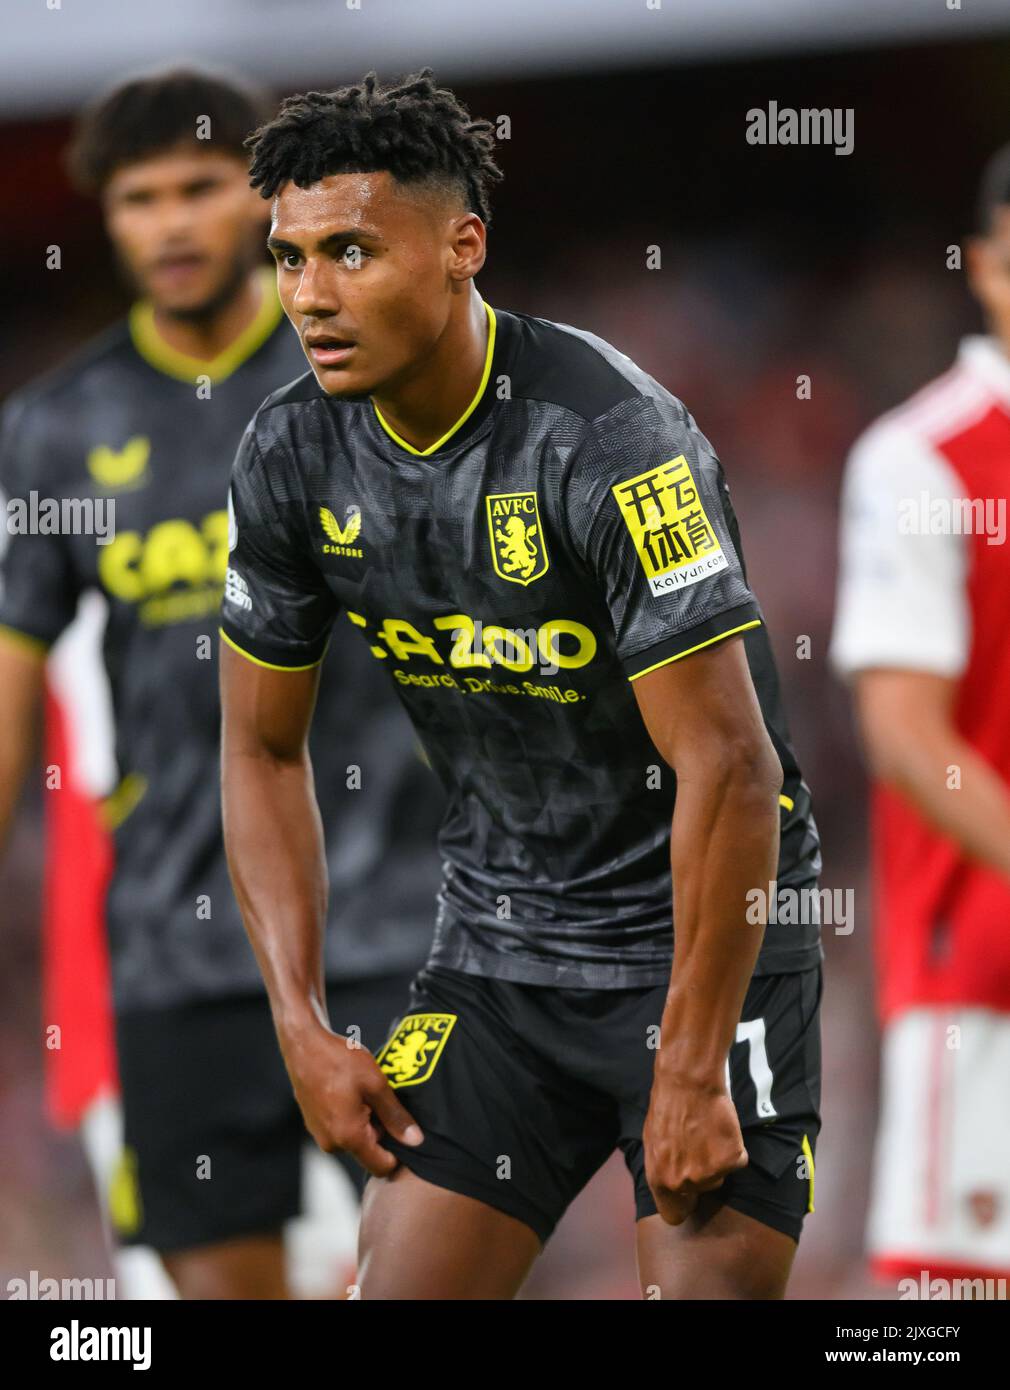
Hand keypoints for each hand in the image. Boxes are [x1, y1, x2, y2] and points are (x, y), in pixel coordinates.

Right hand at [279, 1020, 422, 1177]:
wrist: (304, 1043)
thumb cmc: (339, 1060)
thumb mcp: (376, 1085)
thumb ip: (396, 1116)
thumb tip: (415, 1141)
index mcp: (348, 1137)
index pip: (381, 1166)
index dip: (398, 1152)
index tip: (402, 1126)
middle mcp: (331, 1144)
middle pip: (368, 1151)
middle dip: (380, 1130)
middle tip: (381, 1099)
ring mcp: (319, 1134)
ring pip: (354, 1139)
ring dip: (365, 1121)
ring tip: (365, 1092)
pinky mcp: (314, 1124)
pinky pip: (340, 1129)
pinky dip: (351, 1115)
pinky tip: (351, 1091)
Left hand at [643, 1069, 747, 1224]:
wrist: (688, 1082)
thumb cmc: (668, 1106)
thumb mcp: (653, 1142)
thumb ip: (662, 1169)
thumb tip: (670, 1187)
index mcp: (660, 1180)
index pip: (674, 1215)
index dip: (684, 1204)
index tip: (689, 1196)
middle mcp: (684, 1183)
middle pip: (703, 1190)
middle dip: (702, 1172)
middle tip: (699, 1144)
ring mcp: (709, 1173)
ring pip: (721, 1175)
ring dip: (718, 1158)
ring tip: (707, 1131)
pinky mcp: (731, 1160)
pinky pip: (738, 1159)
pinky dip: (734, 1146)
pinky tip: (721, 1127)